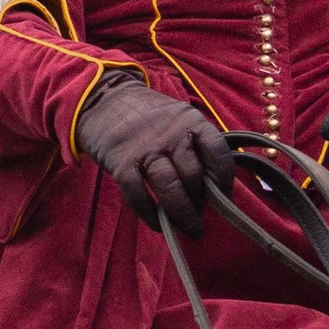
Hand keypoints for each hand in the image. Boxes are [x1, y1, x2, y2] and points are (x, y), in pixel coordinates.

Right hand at [75, 75, 235, 236]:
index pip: (218, 154)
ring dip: (183, 215)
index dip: (224, 181)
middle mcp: (171, 135)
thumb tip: (213, 186)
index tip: (223, 198)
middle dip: (201, 204)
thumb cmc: (149, 116)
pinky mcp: (122, 164)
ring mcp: (146, 150)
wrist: (104, 98)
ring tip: (189, 229)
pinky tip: (159, 224)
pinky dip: (151, 215)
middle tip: (200, 217)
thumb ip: (196, 145)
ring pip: (171, 189)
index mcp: (191, 122)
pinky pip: (140, 196)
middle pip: (194, 177)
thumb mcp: (179, 118)